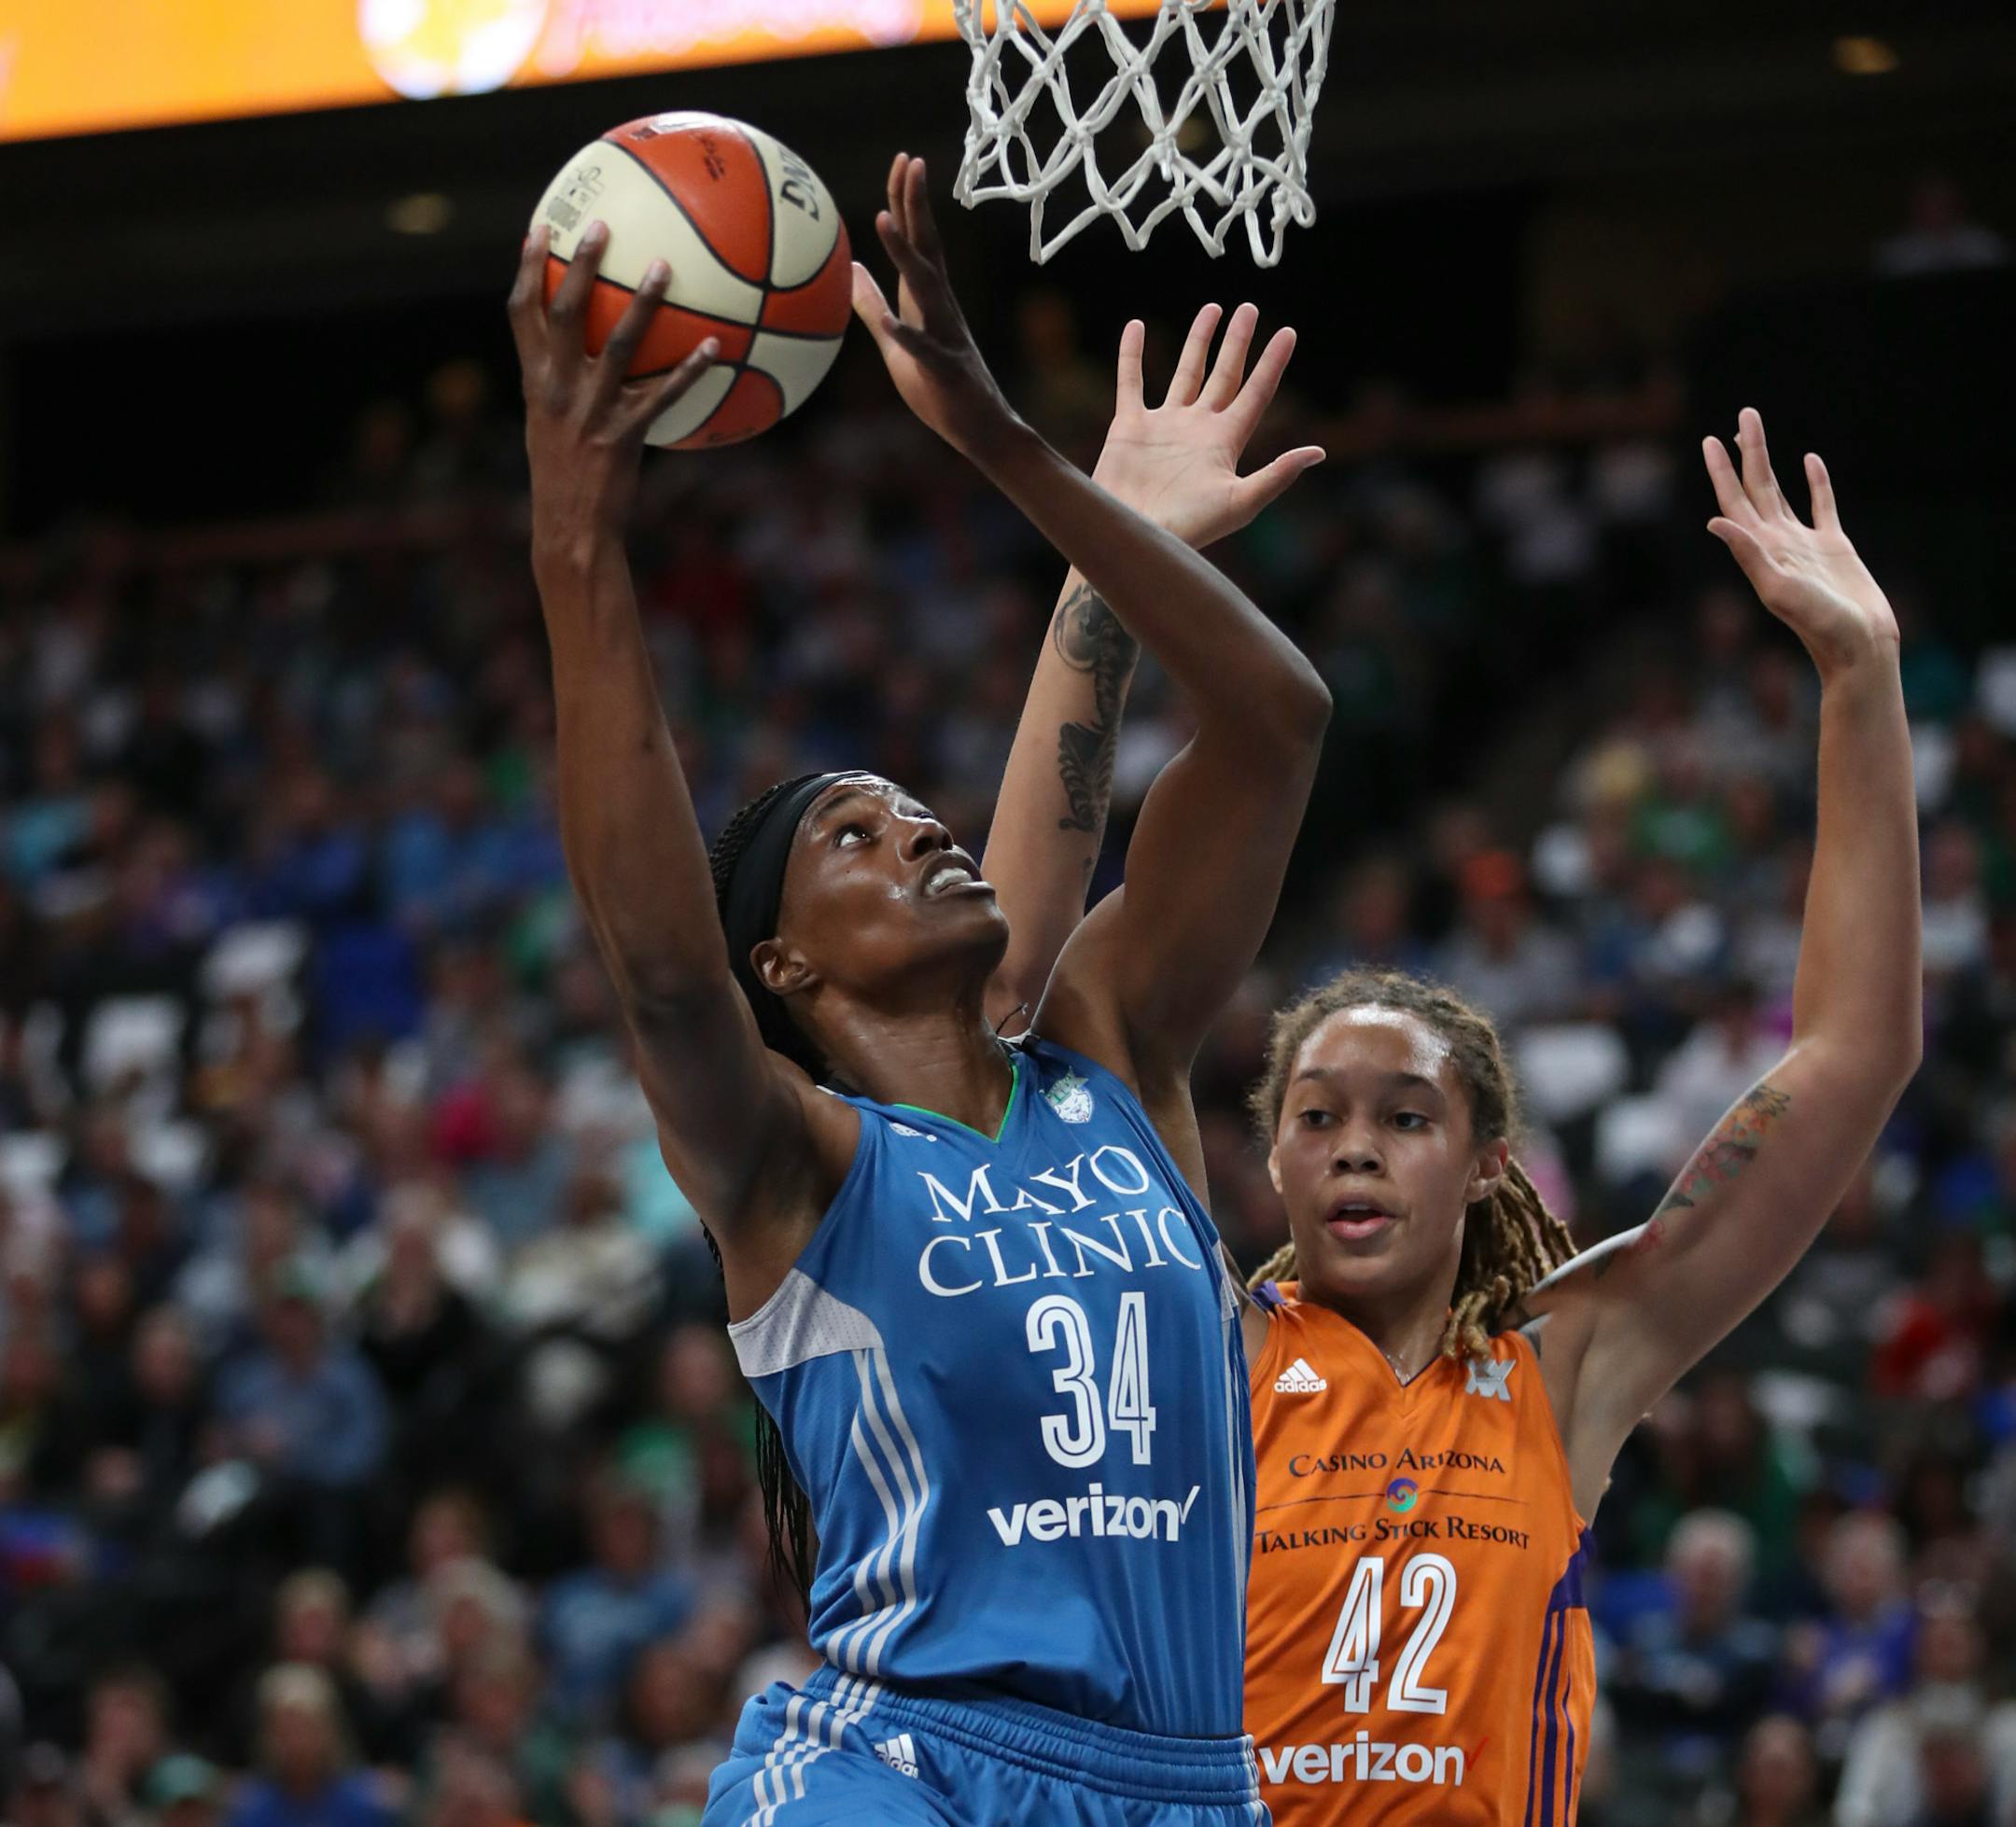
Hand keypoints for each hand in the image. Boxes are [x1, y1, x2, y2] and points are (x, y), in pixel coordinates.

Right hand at [508, 222, 718, 548]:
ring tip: (665, 266)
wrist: (569, 530)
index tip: (540, 228)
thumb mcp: (550, 427)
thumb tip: (591, 354)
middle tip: (601, 225)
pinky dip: (689, 370)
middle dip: (579, 264)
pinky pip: (662, 395)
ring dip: (643, 303)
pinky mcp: (623, 436)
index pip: (521, 313)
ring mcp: (590, 411)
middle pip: (565, 312)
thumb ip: (564, 387)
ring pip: (618, 345)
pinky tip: (715, 348)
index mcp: (534, 382)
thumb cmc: (566, 478)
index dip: (527, 268)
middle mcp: (557, 389)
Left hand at [851, 154, 1018, 459]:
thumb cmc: (937, 387)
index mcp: (928, 299)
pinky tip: (891, 323)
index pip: (918, 240)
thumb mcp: (894, 340)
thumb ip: (873, 304)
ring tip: (883, 221)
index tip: (903, 160)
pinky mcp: (947, 369)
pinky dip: (908, 335)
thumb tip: (850, 269)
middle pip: (929, 247)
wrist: (980, 429)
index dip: (908, 201)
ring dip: (904, 255)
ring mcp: (947, 336)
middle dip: (917, 205)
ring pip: (926, 289)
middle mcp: (942, 307)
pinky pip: (925, 350)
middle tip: (911, 161)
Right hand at [1093, 304, 1324, 547]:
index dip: (1272, 363)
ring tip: (1212, 309)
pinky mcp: (1129, 427)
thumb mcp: (1242, 502)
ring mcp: (1164, 425)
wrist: (1137, 536)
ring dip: (1198, 342)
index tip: (1288, 333)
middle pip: (1224, 375)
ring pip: (1185, 373)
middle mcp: (1198, 429)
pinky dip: (1132, 355)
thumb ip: (1278, 475)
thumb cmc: (1190, 527)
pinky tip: (1136, 327)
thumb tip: (1318, 452)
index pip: (1256, 393)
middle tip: (1250, 309)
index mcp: (1225, 442)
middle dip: (1237, 343)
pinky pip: (1131, 382)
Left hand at [1702, 408, 1896, 675]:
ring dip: (1768, 461)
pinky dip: (1816, 482)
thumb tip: (1715, 522)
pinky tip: (1810, 460)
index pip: (1733, 502)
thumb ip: (1747, 554)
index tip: (1710, 440)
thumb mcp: (1778, 589)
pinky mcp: (1834, 546)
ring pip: (1780, 491)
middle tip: (1743, 416)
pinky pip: (1822, 505)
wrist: (1857, 645)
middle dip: (1746, 453)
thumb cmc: (1819, 624)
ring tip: (1756, 431)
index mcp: (1760, 551)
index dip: (1721, 472)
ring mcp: (1804, 543)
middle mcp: (1776, 543)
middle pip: (1754, 488)